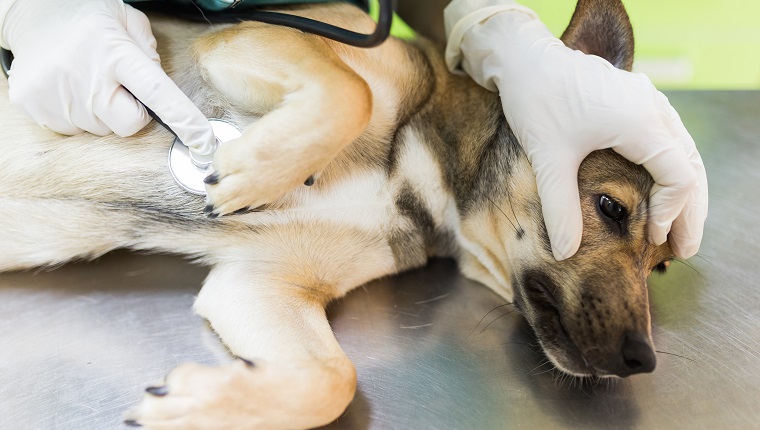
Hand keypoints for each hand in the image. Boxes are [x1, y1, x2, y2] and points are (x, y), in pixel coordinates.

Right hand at [1, 0, 213, 149]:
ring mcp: (58, 96)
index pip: (159, 94)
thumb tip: (162, 89)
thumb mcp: (127, 21)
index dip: (185, 120)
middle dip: (133, 111)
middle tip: (118, 85)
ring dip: (102, 112)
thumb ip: (150, 53)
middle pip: (130, 124)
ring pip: (101, 129)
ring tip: (86, 80)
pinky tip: (68, 87)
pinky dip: (76, 114)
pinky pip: (72, 130)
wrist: (29, 13)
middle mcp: (86, 78)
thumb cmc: (86, 17)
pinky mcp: (35, 107)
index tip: (204, 142)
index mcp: (115, 53)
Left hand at [445, 1, 706, 259]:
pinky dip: (668, 169)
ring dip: (683, 190)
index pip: (679, 177)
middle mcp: (653, 109)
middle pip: (690, 166)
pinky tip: (659, 192)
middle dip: (689, 210)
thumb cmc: (536, 100)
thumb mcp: (548, 158)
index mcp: (641, 122)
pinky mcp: (634, 100)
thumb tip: (565, 253)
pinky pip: (666, 138)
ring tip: (677, 228)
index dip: (670, 213)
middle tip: (685, 249)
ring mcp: (646, 101)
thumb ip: (560, 208)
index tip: (651, 238)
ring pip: (682, 151)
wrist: (524, 59)